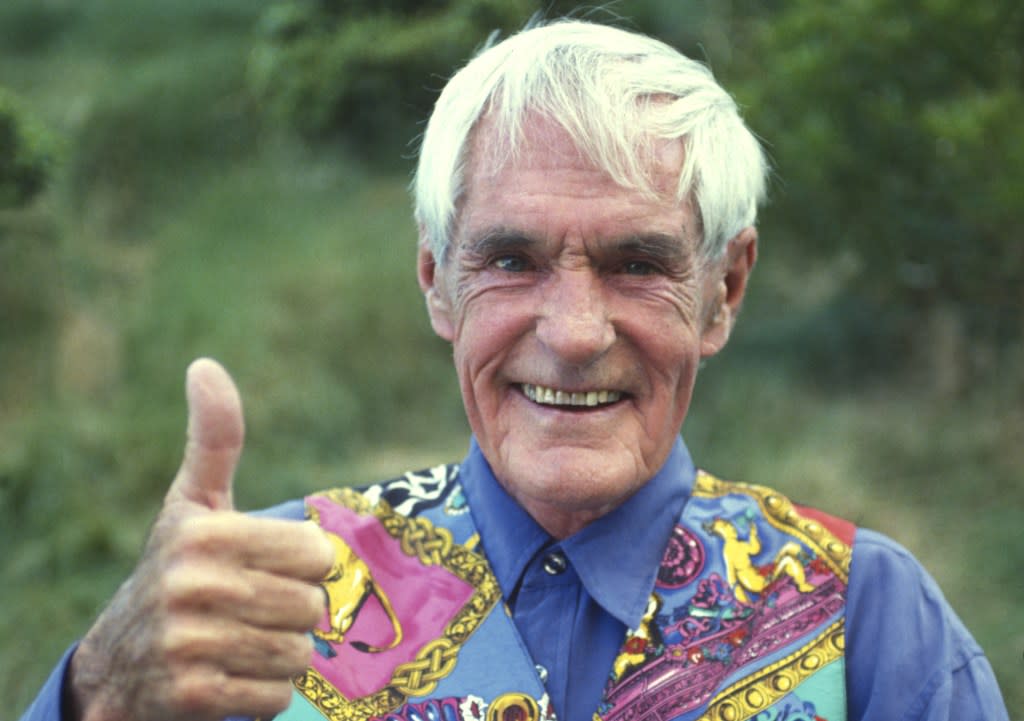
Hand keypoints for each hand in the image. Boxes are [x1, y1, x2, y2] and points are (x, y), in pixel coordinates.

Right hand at [68, 358, 333, 720]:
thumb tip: (205, 365)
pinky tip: (227, 677)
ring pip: (299, 655)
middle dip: (293, 613)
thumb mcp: (192, 504)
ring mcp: (188, 645)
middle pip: (313, 606)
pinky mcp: (191, 697)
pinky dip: (262, 694)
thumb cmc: (175, 570)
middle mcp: (192, 585)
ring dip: (279, 654)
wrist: (118, 664)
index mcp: (204, 532)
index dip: (301, 566)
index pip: (316, 554)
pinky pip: (276, 698)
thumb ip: (213, 440)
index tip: (265, 568)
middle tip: (251, 610)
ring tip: (238, 642)